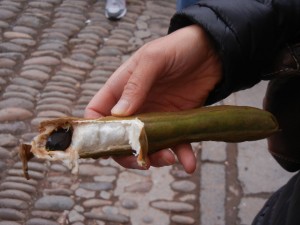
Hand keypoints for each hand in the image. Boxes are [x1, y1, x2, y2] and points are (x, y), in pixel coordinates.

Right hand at [85, 25, 221, 172]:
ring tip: (169, 159)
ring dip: (155, 157)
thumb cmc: (179, 47)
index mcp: (121, 88)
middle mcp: (135, 105)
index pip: (97, 113)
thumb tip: (116, 115)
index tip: (106, 146)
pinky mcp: (175, 121)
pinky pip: (175, 142)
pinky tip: (189, 163)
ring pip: (146, 145)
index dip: (96, 131)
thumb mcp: (154, 59)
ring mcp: (156, 115)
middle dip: (128, 153)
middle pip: (120, 137)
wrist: (213, 52)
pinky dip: (182, 155)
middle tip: (142, 160)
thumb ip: (135, 84)